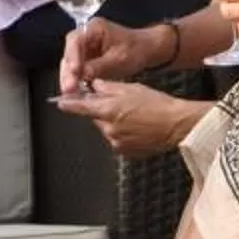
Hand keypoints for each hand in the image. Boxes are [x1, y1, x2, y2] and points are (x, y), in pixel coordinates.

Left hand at [51, 84, 205, 158]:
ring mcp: (117, 143)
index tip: (60, 102)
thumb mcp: (132, 88)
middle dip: (102, 111)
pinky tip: (137, 128)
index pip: (80, 108)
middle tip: (121, 105)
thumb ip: (108, 87)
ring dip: (113, 123)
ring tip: (134, 117)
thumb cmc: (159, 105)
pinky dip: (123, 134)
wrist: (177, 125)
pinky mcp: (125, 152)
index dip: (69, 104)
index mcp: (109, 111)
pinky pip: (117, 140)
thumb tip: (95, 86)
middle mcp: (109, 129)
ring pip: (107, 130)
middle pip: (96, 118)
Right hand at [60, 16, 149, 94]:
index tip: (74, 71)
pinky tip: (75, 92)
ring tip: (69, 93)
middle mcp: (85, 36)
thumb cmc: (136, 50)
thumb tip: (80, 75)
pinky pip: (77, 69)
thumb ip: (98, 66)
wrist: (146, 50)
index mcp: (93, 28)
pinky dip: (76, 80)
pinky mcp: (86, 58)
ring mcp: (84, 47)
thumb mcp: (119, 59)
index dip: (72, 56)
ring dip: (69, 78)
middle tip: (68, 89)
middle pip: (69, 53)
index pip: (76, 40)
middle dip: (68, 72)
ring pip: (70, 63)